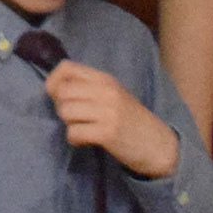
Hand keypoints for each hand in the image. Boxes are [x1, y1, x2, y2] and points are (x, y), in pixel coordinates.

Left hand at [46, 62, 181, 179]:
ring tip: (82, 129)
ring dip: (69, 124)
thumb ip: (88, 88)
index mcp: (105, 79)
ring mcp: (108, 111)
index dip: (54, 82)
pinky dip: (75, 140)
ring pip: (65, 112)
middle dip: (62, 108)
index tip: (58, 97)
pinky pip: (74, 132)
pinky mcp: (108, 133)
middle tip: (75, 118)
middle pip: (62, 92)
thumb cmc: (130, 121)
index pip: (66, 67)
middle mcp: (106, 91)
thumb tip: (54, 89)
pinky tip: (86, 141)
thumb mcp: (112, 96)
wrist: (158, 144)